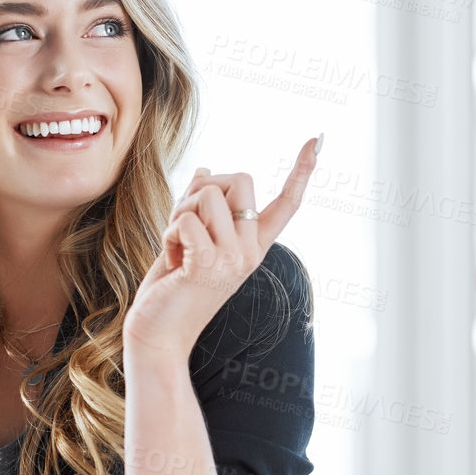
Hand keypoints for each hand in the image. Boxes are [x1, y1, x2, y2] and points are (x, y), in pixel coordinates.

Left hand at [124, 135, 321, 360]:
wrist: (157, 334)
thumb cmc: (171, 289)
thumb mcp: (190, 239)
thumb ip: (200, 207)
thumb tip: (202, 169)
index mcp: (252, 246)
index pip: (286, 204)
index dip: (302, 171)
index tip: (318, 140)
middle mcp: (250, 252)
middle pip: (240, 179)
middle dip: (203, 189)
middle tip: (185, 226)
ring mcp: (232, 259)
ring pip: (208, 194)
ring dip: (180, 212)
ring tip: (176, 245)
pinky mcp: (207, 266)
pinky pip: (187, 220)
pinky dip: (170, 233)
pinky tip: (172, 260)